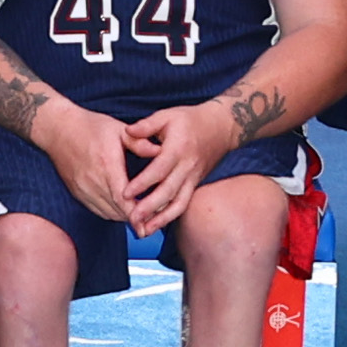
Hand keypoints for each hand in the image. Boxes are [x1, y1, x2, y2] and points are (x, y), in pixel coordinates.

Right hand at [29, 100, 143, 225]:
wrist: (59, 130)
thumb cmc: (91, 127)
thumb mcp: (119, 129)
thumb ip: (139, 143)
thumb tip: (159, 152)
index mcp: (106, 164)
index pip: (122, 198)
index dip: (136, 213)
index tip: (150, 222)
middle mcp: (93, 181)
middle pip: (117, 210)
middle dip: (137, 218)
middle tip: (155, 221)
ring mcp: (83, 189)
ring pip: (108, 213)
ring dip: (125, 217)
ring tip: (142, 218)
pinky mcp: (78, 193)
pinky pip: (97, 210)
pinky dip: (112, 213)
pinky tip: (123, 210)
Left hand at [113, 103, 241, 227]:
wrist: (221, 127)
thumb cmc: (190, 120)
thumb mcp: (167, 115)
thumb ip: (147, 125)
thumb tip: (128, 131)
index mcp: (178, 149)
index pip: (159, 169)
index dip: (142, 183)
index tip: (125, 193)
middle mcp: (187, 167)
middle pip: (168, 191)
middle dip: (150, 207)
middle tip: (132, 218)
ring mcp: (193, 178)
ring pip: (178, 202)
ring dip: (161, 219)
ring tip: (144, 230)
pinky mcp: (194, 184)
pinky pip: (183, 204)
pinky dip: (170, 217)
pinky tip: (155, 226)